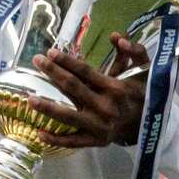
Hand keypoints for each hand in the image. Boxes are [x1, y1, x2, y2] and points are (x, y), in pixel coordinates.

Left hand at [27, 33, 150, 148]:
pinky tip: (39, 133)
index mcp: (115, 88)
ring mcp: (100, 126)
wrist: (148, 125)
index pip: (85, 72)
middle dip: (52, 72)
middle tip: (36, 60)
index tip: (50, 52)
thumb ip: (133, 51)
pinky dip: (56, 140)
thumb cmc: (140, 93)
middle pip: (72, 88)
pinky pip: (73, 142)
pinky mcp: (96, 141)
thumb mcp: (144, 70)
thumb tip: (116, 36)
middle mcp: (106, 107)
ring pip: (68, 116)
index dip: (66, 61)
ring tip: (30, 98)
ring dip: (47, 107)